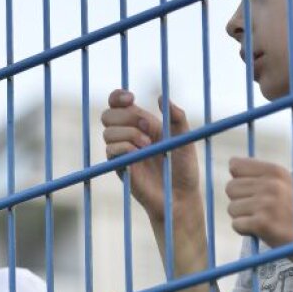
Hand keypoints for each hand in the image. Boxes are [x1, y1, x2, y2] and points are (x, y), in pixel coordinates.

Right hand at [101, 90, 200, 219]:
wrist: (180, 194)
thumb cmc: (184, 167)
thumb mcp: (184, 137)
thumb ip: (176, 116)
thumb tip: (161, 97)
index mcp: (141, 123)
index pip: (117, 104)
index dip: (117, 97)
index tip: (131, 98)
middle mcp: (128, 136)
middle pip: (107, 115)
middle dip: (126, 117)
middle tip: (147, 127)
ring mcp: (122, 152)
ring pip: (108, 132)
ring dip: (129, 134)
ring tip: (147, 145)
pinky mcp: (119, 167)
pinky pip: (111, 150)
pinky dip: (125, 147)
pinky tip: (139, 154)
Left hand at [226, 157, 292, 269]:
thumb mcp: (287, 185)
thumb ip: (263, 176)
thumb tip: (231, 166)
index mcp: (276, 171)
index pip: (236, 165)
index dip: (238, 180)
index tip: (249, 191)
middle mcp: (270, 183)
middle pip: (230, 188)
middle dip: (239, 201)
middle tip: (259, 211)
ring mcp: (266, 203)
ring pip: (231, 208)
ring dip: (243, 217)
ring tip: (264, 221)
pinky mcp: (262, 223)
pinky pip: (236, 224)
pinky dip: (245, 231)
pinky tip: (263, 231)